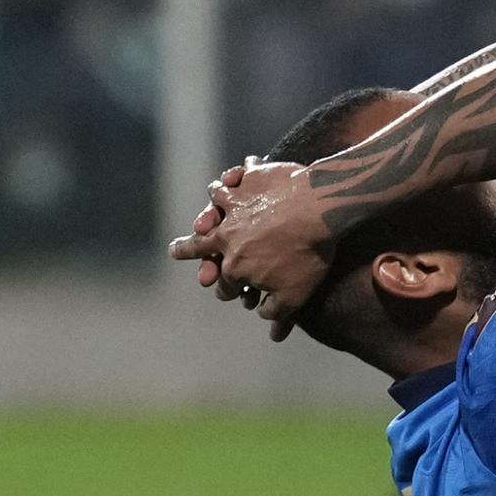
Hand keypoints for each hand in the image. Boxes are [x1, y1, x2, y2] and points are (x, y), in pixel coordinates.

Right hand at [166, 159, 331, 333]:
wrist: (321, 210)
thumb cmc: (308, 255)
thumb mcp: (295, 295)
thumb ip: (276, 312)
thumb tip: (266, 321)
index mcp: (234, 267)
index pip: (224, 284)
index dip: (227, 291)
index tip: (230, 294)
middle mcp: (227, 235)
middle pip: (199, 245)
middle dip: (185, 250)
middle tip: (174, 250)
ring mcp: (236, 204)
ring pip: (214, 204)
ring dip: (211, 207)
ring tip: (210, 206)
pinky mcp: (252, 178)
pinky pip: (237, 174)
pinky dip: (235, 175)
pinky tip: (235, 176)